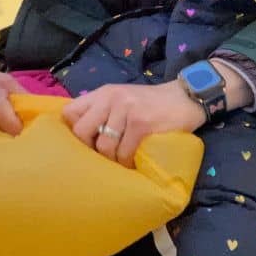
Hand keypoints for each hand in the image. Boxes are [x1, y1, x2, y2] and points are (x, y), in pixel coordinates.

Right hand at [0, 34, 26, 134]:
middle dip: (15, 137)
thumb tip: (39, 109)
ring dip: (2, 139)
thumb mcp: (7, 81)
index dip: (25, 130)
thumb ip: (24, 95)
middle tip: (21, 131)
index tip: (30, 128)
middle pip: (6, 140)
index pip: (17, 130)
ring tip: (7, 131)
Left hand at [61, 81, 205, 167]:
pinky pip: (124, 152)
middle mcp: (111, 98)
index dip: (73, 131)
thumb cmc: (150, 104)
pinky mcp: (141, 124)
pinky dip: (128, 162)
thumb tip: (80, 138)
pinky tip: (134, 162)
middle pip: (81, 132)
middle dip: (89, 150)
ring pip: (103, 146)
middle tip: (102, 157)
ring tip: (121, 161)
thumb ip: (102, 110)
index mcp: (103, 93)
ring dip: (112, 160)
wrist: (186, 98)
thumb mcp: (122, 99)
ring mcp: (126, 110)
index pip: (70, 112)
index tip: (84, 143)